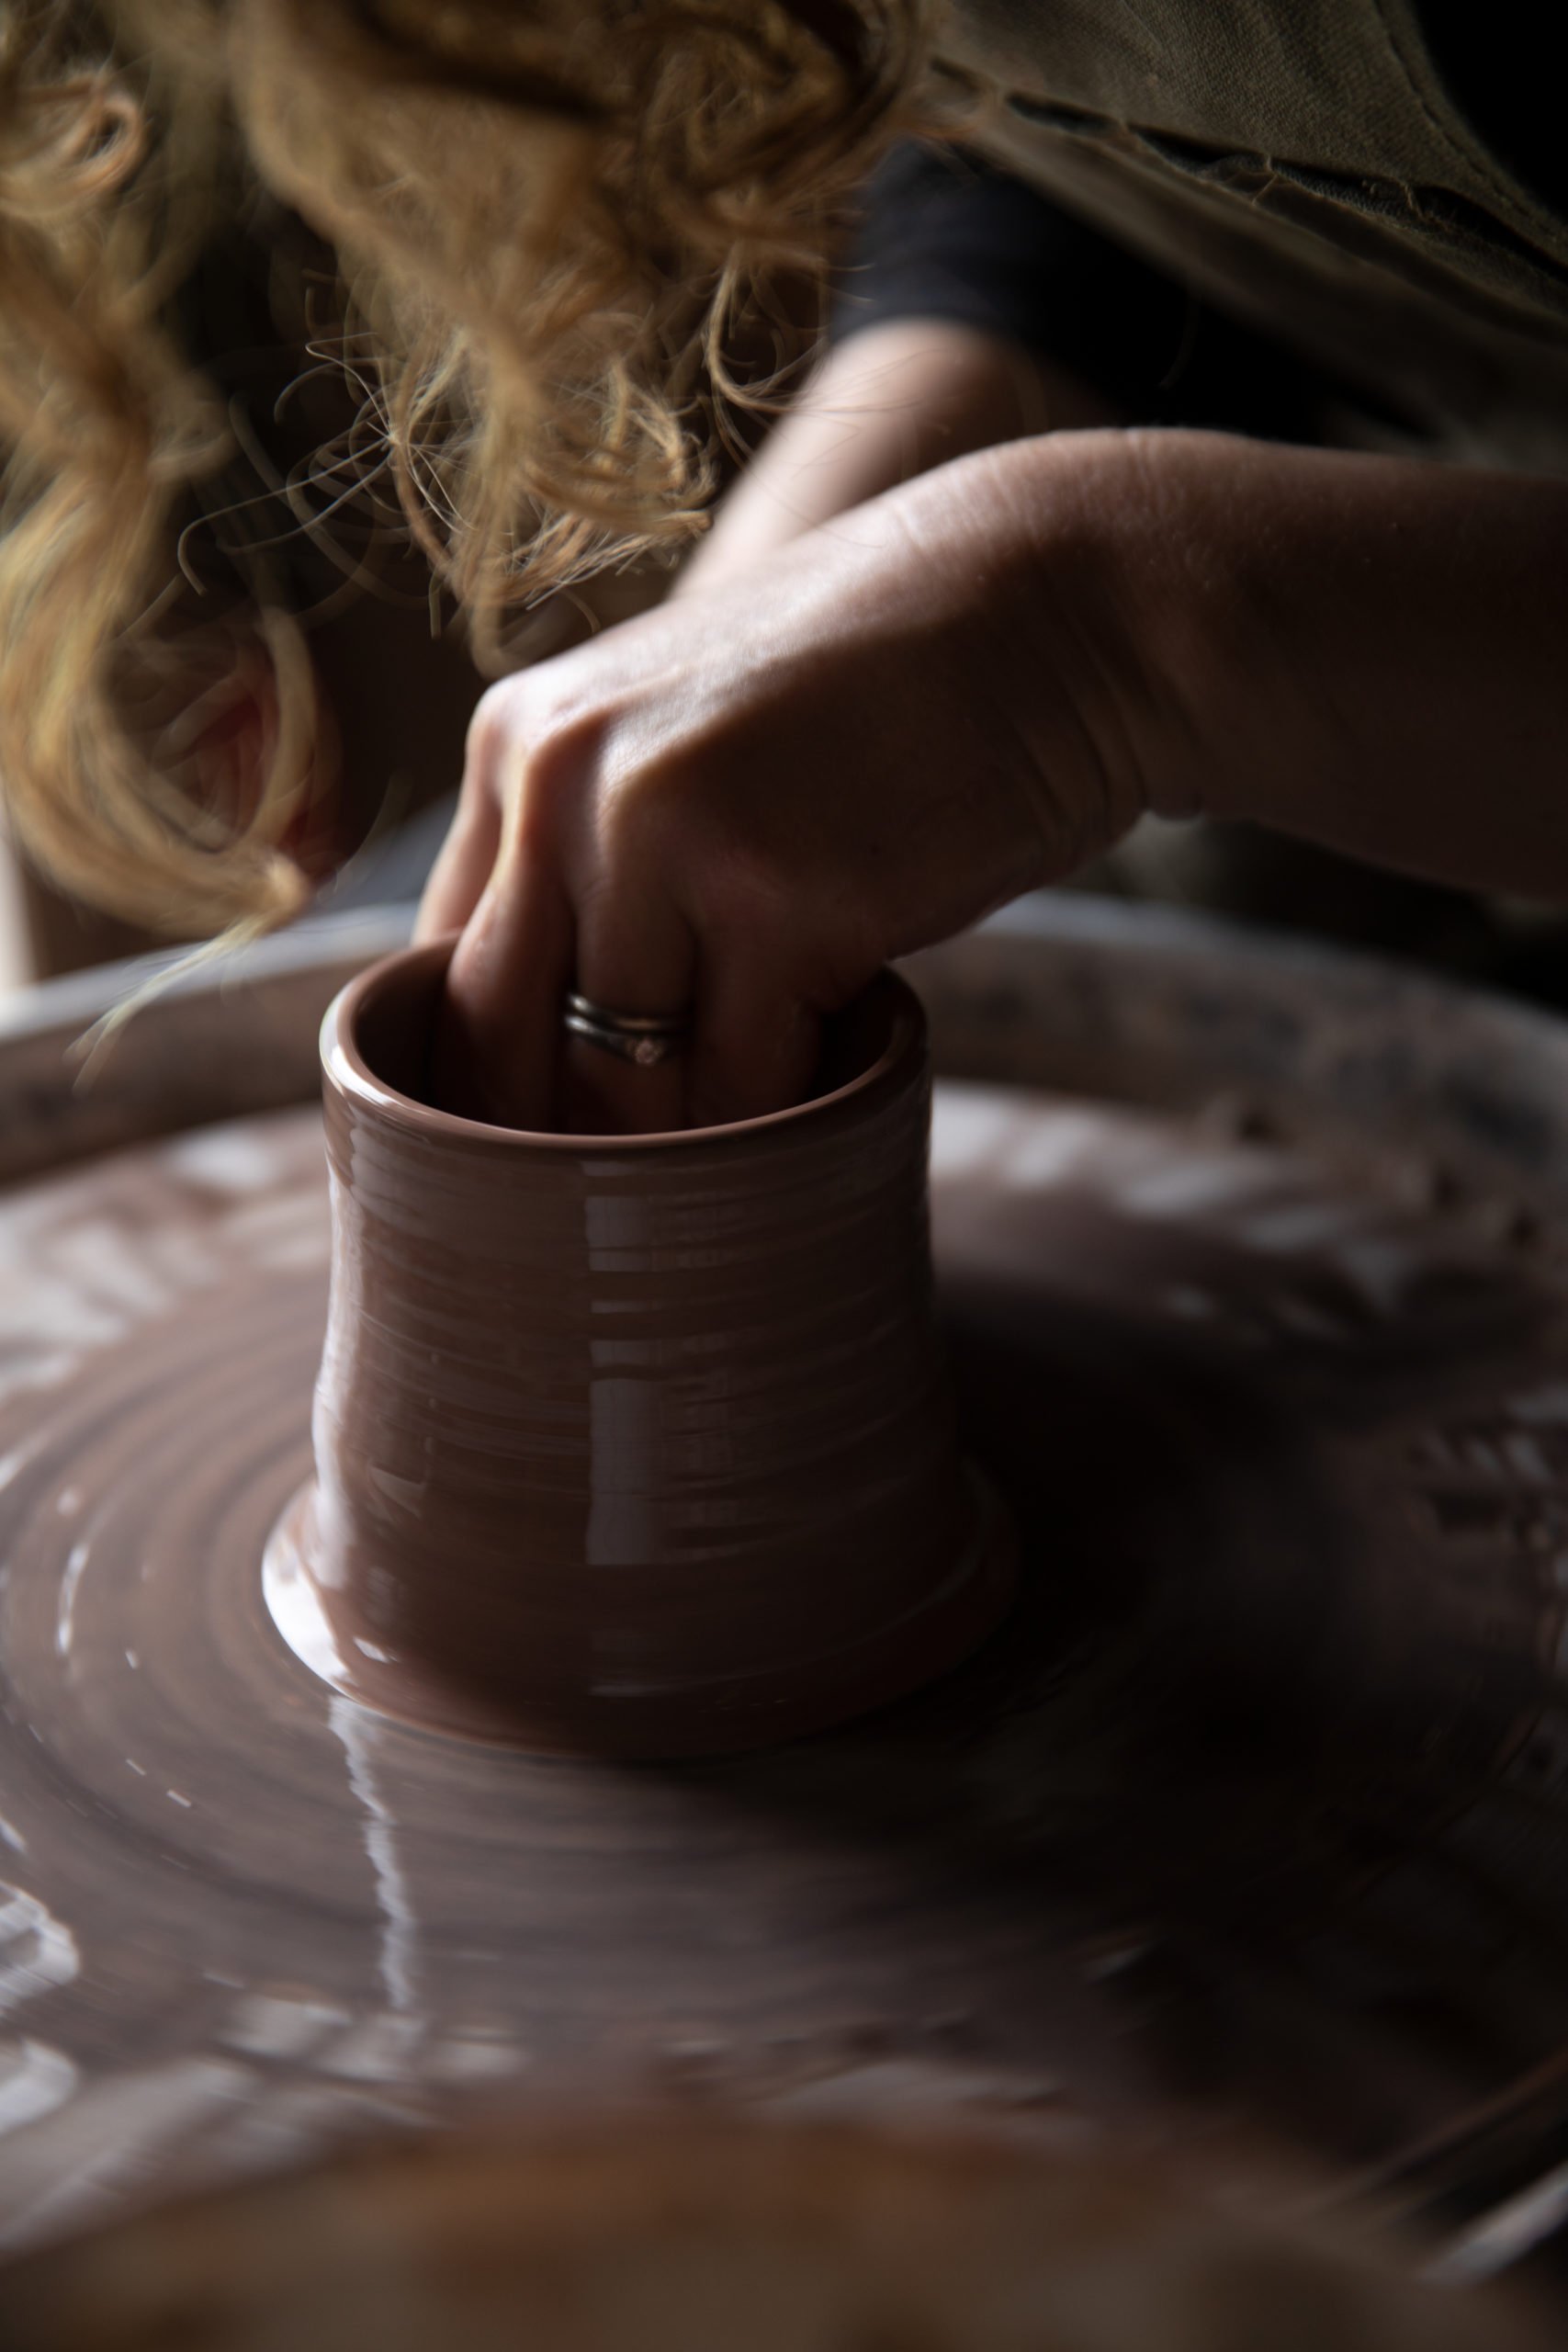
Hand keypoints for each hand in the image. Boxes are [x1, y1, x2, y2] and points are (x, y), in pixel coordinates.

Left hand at [416, 446, 1143, 1132]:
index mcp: (518, 742)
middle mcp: (564, 781)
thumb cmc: (874, 698)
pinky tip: (832, 1072)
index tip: (543, 1157)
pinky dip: (786, 1113)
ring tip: (751, 1125)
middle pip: (510, 1042)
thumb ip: (593, 861)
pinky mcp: (788, 902)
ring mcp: (671, 837)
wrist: (1051, 605)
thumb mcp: (686, 740)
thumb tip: (527, 1061)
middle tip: (638, 1198)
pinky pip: (745, 1087)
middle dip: (570, 1139)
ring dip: (689, 1139)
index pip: (443, 970)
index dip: (487, 1086)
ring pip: (623, 1084)